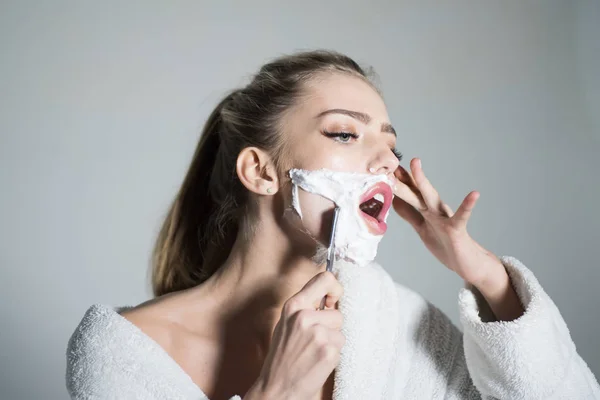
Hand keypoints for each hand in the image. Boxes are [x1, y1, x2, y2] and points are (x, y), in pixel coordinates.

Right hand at [245, 271, 343, 399]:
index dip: (335, 288)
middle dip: (331, 328)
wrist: (276, 388)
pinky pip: (341, 347)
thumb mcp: (286, 323)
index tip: (334, 300)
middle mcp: (304, 316)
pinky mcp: (328, 351)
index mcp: (293, 306)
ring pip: (340, 332)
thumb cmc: (282, 357)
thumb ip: (305, 308)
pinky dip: (332, 357)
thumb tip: (329, 298)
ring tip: (314, 353)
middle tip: (315, 341)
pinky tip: (317, 362)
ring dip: (332, 343)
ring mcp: (317, 334)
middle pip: (337, 314)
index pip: (324, 279)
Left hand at [391, 157, 504, 289]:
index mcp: (426, 210)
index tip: (384, 166)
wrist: (466, 263)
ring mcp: (445, 217)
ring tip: (415, 163)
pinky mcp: (456, 229)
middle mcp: (434, 209)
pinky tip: (474, 194)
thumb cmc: (445, 244)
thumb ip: (410, 214)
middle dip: (402, 176)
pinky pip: (461, 216)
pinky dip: (467, 205)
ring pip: (430, 197)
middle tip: (391, 161)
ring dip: (422, 181)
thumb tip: (394, 202)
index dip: (397, 181)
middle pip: (415, 191)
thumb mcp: (422, 227)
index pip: (410, 192)